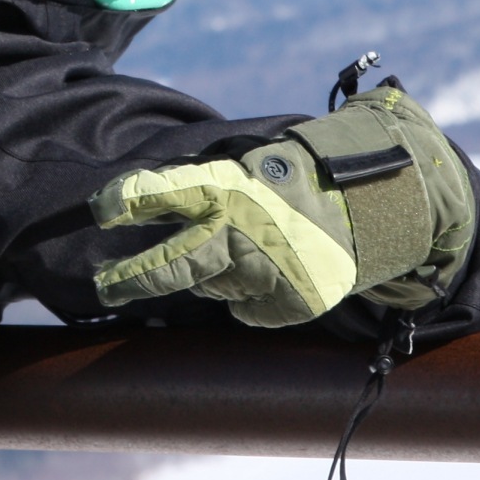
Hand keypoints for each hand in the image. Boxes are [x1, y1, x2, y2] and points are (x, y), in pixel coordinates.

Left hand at [90, 85, 475, 327]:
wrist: (380, 201)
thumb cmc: (304, 180)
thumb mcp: (254, 168)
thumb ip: (211, 189)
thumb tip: (157, 211)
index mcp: (232, 185)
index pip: (168, 190)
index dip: (130, 200)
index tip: (99, 209)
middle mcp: (244, 229)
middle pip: (175, 266)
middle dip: (134, 279)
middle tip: (104, 286)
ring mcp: (268, 270)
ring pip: (212, 288)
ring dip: (213, 277)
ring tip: (244, 252)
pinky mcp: (290, 301)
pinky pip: (248, 311)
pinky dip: (252, 298)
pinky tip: (274, 273)